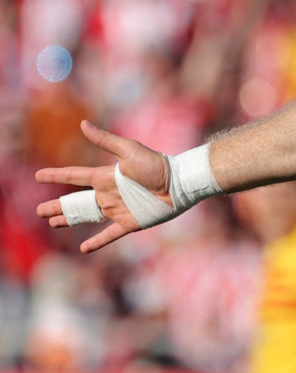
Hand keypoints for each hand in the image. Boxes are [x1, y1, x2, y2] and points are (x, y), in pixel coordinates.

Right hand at [35, 121, 171, 252]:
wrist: (179, 183)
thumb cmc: (157, 165)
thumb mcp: (129, 150)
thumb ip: (105, 140)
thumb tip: (82, 124)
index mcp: (105, 177)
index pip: (74, 176)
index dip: (56, 176)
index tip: (39, 176)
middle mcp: (108, 194)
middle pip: (76, 201)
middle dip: (57, 206)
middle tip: (39, 210)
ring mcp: (118, 209)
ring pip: (87, 217)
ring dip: (70, 220)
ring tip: (53, 223)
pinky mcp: (130, 223)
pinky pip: (109, 235)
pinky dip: (96, 242)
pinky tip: (83, 248)